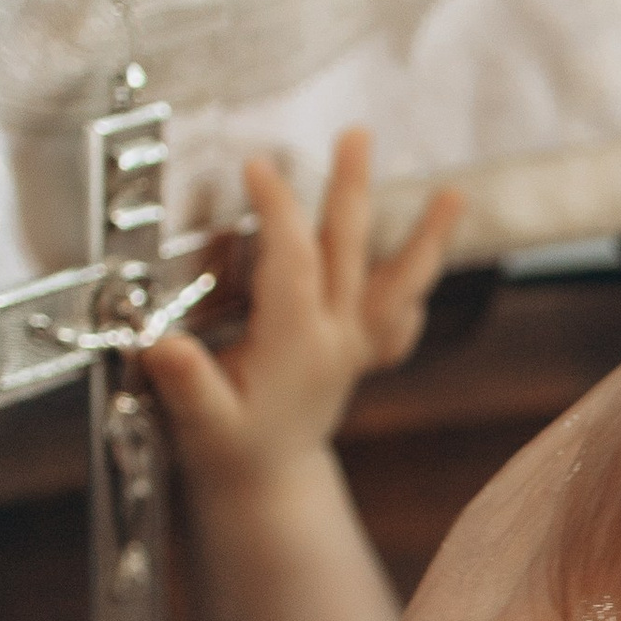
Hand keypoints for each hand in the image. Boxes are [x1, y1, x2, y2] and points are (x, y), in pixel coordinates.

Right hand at [145, 128, 462, 488]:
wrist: (266, 486)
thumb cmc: (229, 450)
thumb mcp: (201, 421)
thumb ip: (187, 382)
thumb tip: (164, 345)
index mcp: (296, 343)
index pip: (292, 259)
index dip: (278, 209)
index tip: (257, 166)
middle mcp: (335, 338)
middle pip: (349, 252)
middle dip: (351, 190)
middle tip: (358, 135)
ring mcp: (353, 346)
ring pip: (397, 284)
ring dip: (425, 237)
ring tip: (457, 194)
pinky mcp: (359, 355)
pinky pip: (398, 320)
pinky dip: (414, 290)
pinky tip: (424, 261)